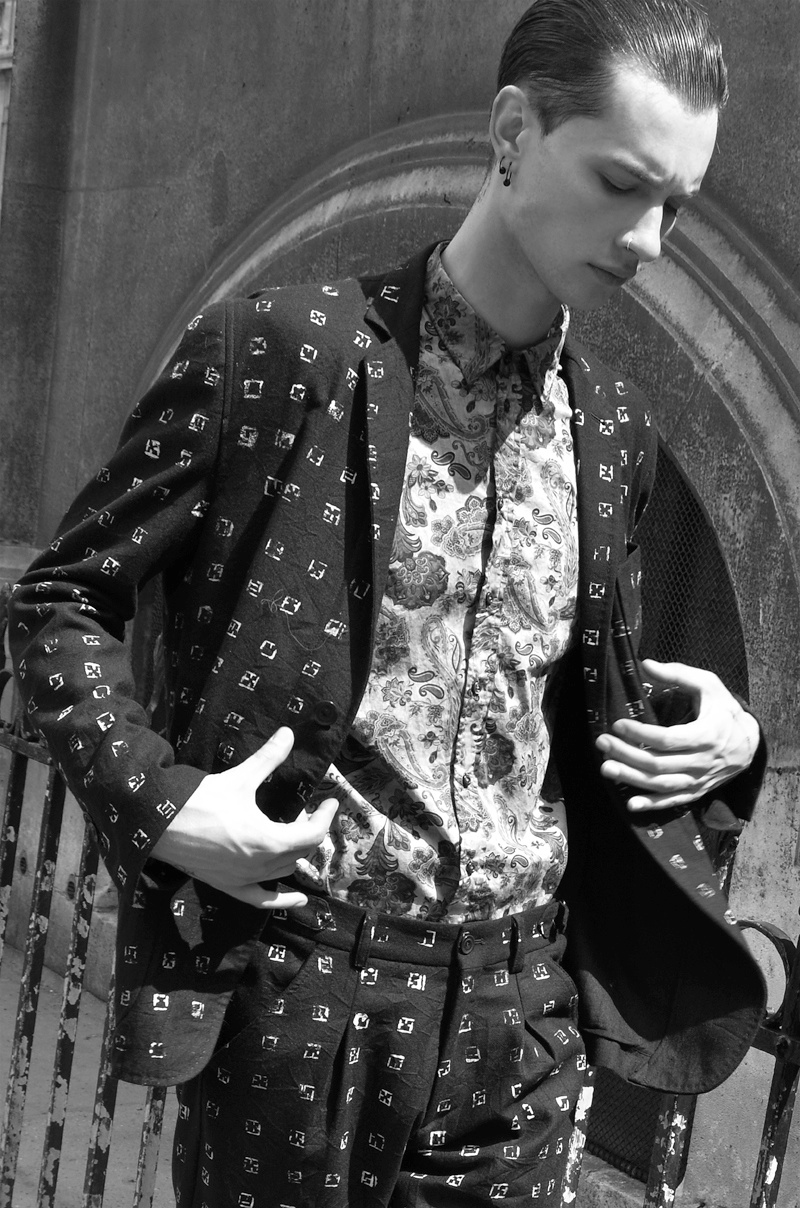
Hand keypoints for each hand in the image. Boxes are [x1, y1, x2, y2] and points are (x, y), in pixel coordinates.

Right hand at [151, 727, 338, 908]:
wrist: (160, 824)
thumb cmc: (201, 801)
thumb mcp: (240, 778)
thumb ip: (268, 758)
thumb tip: (288, 733)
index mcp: (269, 841)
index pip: (313, 834)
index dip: (325, 817)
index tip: (330, 801)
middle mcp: (261, 865)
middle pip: (301, 851)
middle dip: (308, 830)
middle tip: (304, 810)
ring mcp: (245, 879)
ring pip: (285, 871)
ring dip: (296, 853)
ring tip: (292, 832)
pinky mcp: (229, 886)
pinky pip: (262, 900)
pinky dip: (282, 901)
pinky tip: (298, 899)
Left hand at [596, 659, 759, 811]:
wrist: (749, 743)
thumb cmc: (723, 710)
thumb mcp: (708, 685)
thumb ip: (677, 674)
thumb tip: (645, 664)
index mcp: (707, 735)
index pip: (667, 739)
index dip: (640, 733)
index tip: (618, 724)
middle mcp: (703, 762)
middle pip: (659, 763)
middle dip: (627, 754)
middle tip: (602, 743)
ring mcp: (699, 780)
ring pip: (662, 784)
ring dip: (632, 778)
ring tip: (606, 768)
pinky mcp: (696, 791)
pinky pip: (673, 801)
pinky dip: (652, 805)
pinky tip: (630, 803)